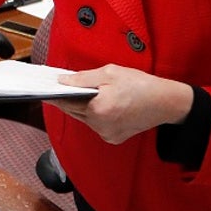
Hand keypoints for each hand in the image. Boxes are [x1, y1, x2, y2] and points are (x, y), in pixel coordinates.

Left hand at [47, 64, 193, 144]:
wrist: (166, 102)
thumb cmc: (141, 85)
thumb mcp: (110, 73)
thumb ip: (83, 78)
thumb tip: (62, 81)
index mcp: (99, 108)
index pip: (67, 102)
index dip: (55, 94)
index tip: (44, 88)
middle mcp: (101, 125)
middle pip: (73, 111)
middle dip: (66, 99)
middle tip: (57, 88)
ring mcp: (107, 134)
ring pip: (84, 119)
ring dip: (80, 107)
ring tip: (77, 93)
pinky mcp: (113, 138)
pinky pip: (95, 125)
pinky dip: (93, 115)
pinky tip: (95, 103)